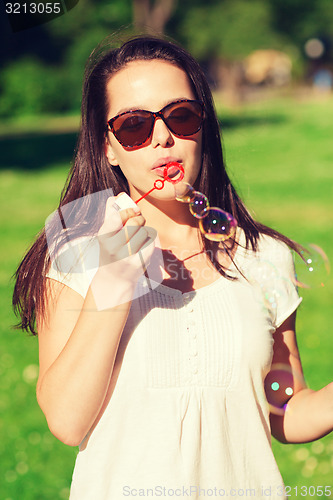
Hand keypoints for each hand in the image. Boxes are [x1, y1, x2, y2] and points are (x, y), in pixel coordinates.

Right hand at [92, 194, 155, 308]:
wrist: (114, 278)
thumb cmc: (111, 250)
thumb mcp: (107, 234)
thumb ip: (111, 214)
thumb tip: (117, 196)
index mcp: (104, 236)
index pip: (118, 216)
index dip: (128, 210)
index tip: (133, 211)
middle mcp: (113, 247)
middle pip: (135, 223)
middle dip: (140, 219)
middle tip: (139, 222)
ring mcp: (126, 257)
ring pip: (145, 232)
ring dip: (145, 231)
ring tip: (138, 237)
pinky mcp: (139, 263)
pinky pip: (151, 243)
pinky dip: (149, 242)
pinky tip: (142, 246)